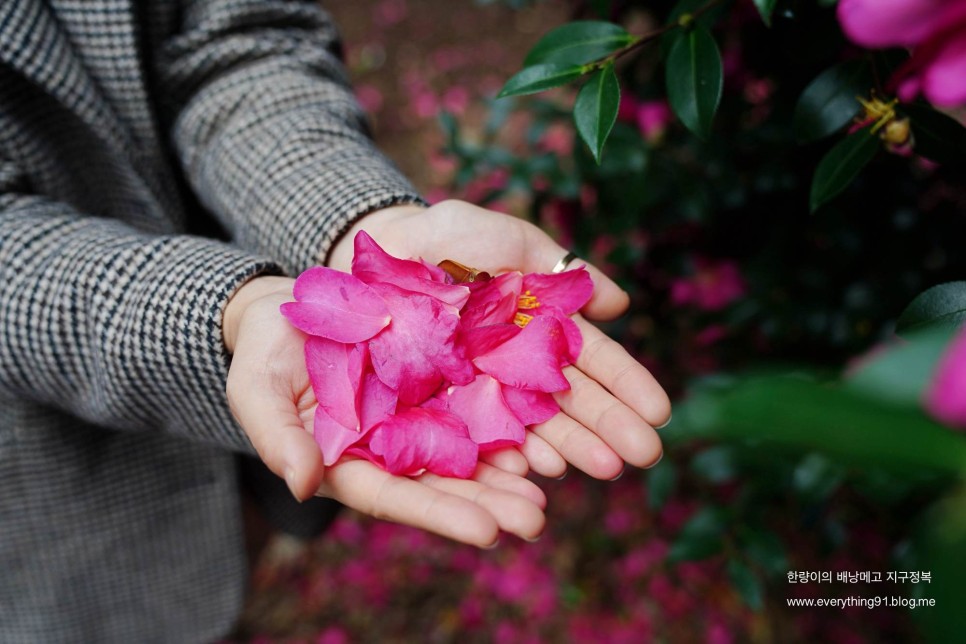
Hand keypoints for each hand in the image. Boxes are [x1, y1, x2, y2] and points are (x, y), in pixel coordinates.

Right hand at [223, 276, 545, 547]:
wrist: (287, 308)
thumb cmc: (264, 356)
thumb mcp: (257, 392)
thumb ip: (277, 438)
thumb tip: (303, 484)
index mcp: (349, 463)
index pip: (395, 496)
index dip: (439, 512)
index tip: (487, 533)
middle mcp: (391, 446)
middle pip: (444, 481)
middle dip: (490, 502)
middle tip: (537, 519)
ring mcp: (416, 413)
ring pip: (468, 447)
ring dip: (510, 468)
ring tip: (552, 485)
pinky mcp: (435, 379)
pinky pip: (476, 399)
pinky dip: (508, 417)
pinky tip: (542, 430)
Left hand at [328, 200, 670, 480]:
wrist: (370, 250)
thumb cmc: (441, 237)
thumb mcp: (502, 237)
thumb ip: (556, 265)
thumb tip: (622, 305)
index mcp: (539, 327)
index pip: (592, 360)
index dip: (626, 384)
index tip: (661, 412)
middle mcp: (516, 366)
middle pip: (569, 401)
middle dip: (608, 427)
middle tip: (645, 455)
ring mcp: (480, 389)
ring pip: (532, 424)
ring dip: (570, 448)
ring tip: (604, 469)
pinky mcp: (440, 406)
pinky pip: (479, 434)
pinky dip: (510, 452)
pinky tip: (538, 470)